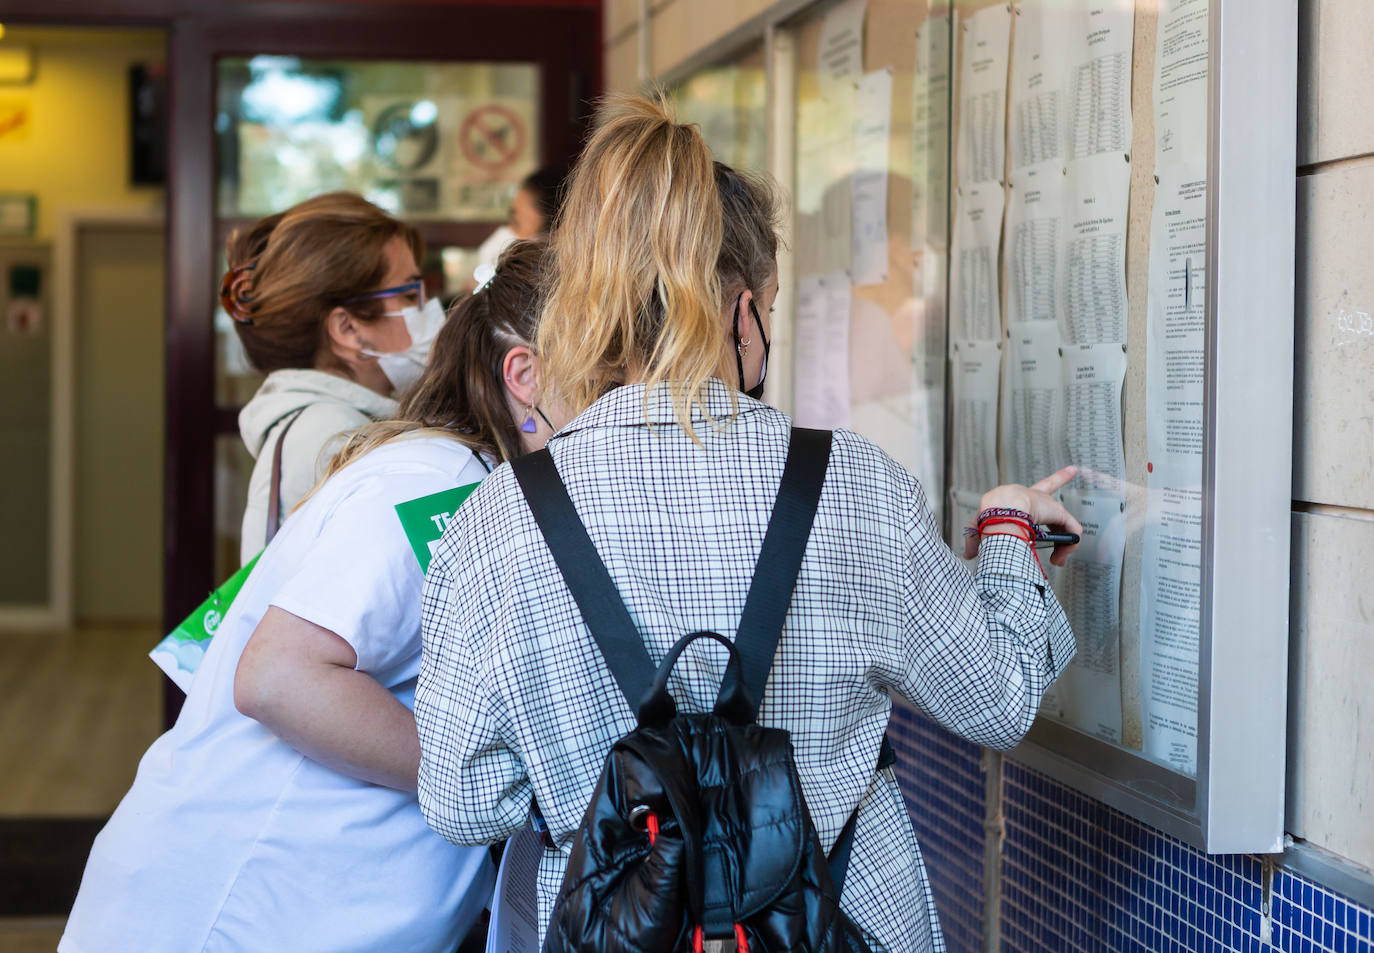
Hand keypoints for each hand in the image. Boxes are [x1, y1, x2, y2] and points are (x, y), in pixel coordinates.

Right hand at [963, 465, 1082, 566]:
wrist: (998, 511)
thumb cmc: (987, 517)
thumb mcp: (978, 529)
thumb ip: (975, 542)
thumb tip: (968, 554)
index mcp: (1015, 497)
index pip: (1038, 488)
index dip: (1057, 478)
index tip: (1073, 469)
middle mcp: (1034, 496)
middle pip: (1052, 507)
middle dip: (1059, 523)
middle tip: (1056, 546)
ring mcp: (1047, 504)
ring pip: (1062, 523)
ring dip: (1062, 544)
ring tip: (1056, 560)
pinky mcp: (1058, 513)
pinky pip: (1072, 530)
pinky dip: (1069, 545)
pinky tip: (1060, 557)